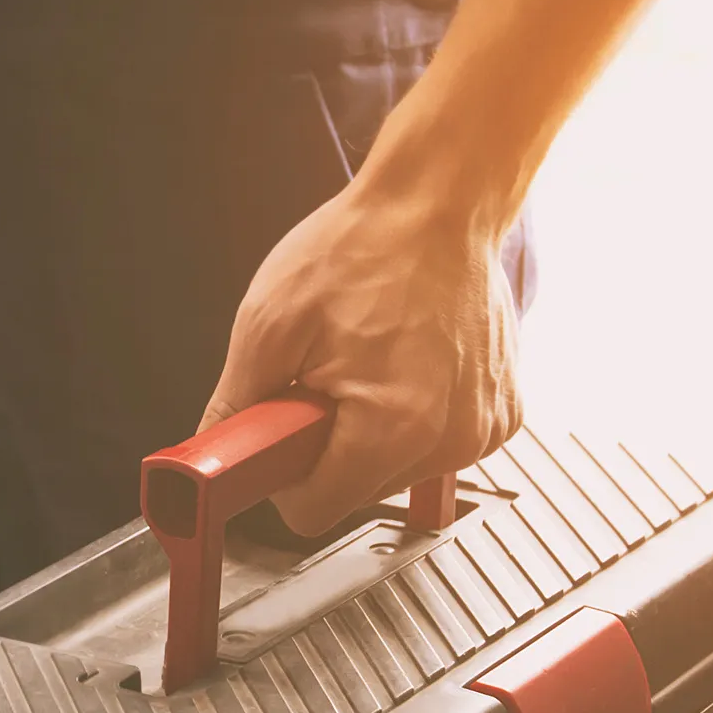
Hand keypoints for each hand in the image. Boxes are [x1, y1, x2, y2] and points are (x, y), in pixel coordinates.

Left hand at [204, 172, 520, 533]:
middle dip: (330, 444)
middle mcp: (450, 441)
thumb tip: (209, 458)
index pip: (313, 512)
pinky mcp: (502, 411)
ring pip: (398, 469)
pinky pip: (439, 441)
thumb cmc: (364, 247)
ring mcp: (484, 428)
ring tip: (371, 357)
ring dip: (374, 429)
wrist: (442, 200)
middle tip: (327, 375)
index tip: (281, 431)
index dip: (283, 474)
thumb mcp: (268, 323)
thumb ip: (235, 406)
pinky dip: (417, 413)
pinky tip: (409, 360)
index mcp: (392, 430)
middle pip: (358, 491)